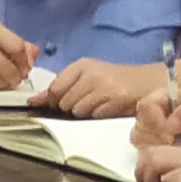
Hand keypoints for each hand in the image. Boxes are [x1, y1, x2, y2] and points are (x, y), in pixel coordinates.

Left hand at [35, 55, 160, 117]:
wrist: (147, 82)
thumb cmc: (114, 80)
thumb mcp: (87, 77)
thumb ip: (60, 88)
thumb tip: (33, 101)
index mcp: (81, 65)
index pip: (55, 88)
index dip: (54, 100)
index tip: (58, 103)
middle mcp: (90, 74)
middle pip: (64, 102)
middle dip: (70, 108)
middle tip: (87, 101)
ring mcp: (102, 87)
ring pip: (77, 111)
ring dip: (85, 113)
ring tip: (98, 104)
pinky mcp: (114, 100)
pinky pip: (94, 116)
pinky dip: (98, 116)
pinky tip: (107, 108)